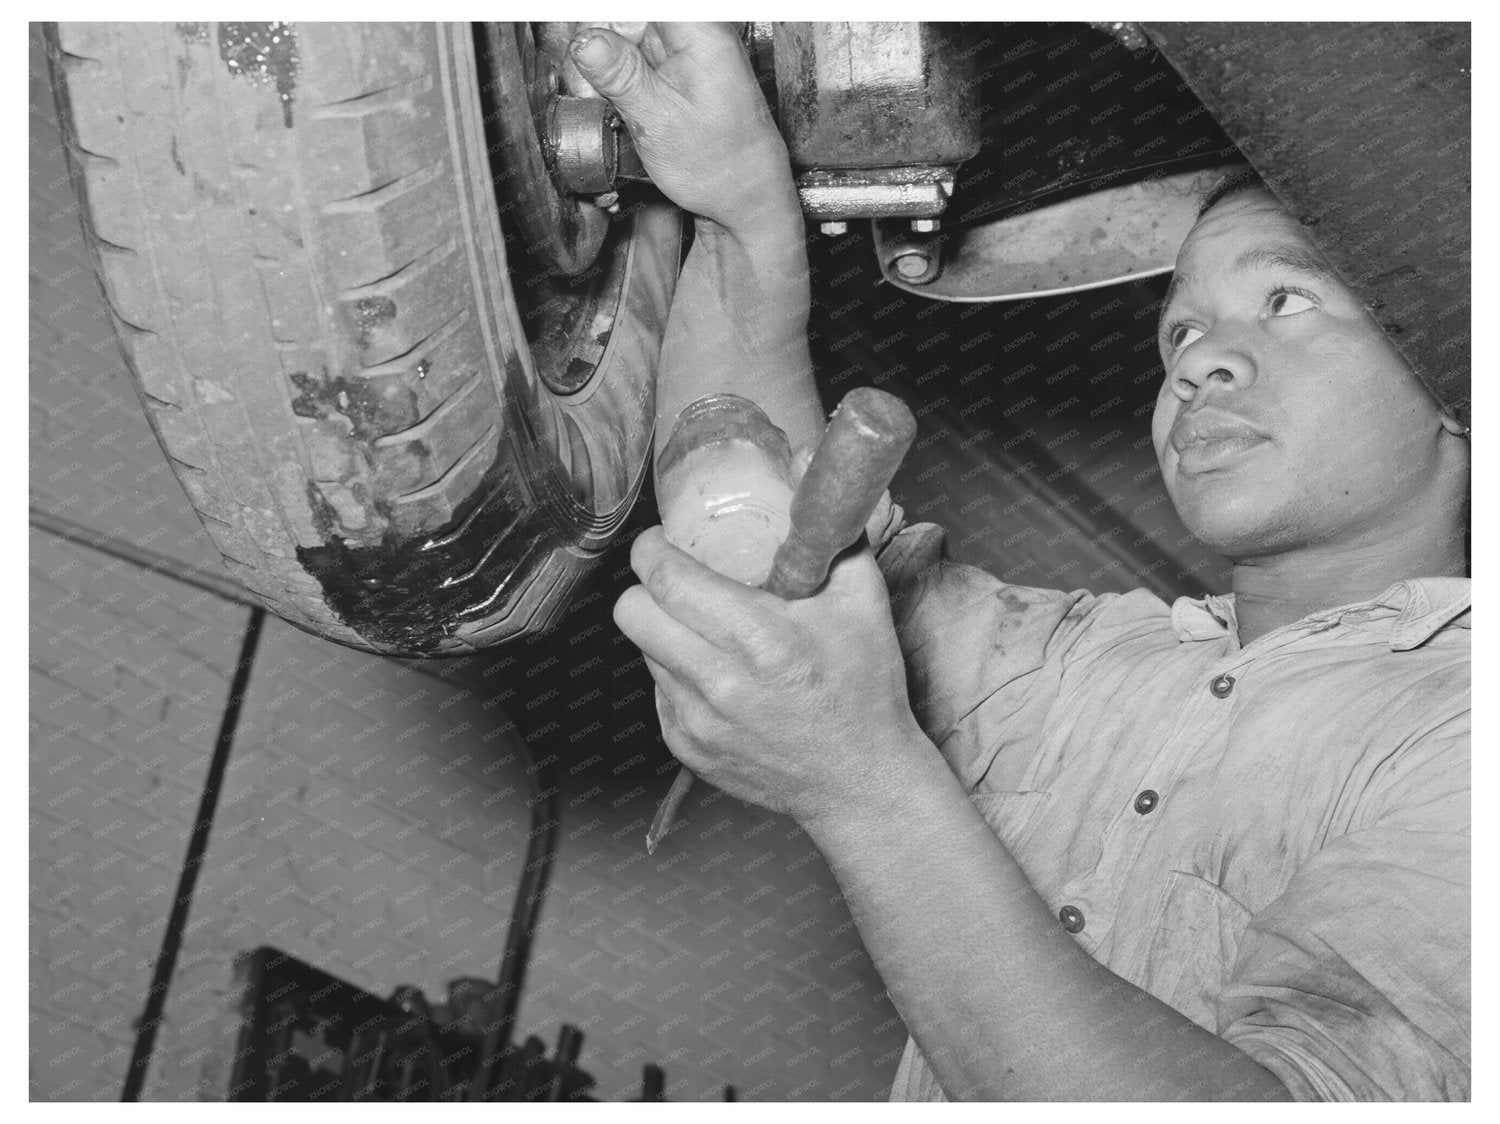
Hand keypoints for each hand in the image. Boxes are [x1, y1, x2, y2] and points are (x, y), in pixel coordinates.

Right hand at [568, 23, 798, 236]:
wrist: (746, 197)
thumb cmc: (720, 166)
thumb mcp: (658, 121)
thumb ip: (619, 74)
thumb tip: (585, 39)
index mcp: (701, 32)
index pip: (639, 4)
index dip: (604, 18)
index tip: (581, 39)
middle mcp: (697, 32)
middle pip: (628, 12)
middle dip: (597, 37)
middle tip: (586, 78)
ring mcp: (687, 48)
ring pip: (625, 29)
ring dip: (603, 60)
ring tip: (600, 95)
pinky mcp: (677, 66)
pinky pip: (635, 53)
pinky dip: (616, 73)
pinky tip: (614, 98)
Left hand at [612, 526, 925, 825]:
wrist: (861, 782)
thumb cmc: (864, 690)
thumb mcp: (863, 602)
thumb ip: (833, 535)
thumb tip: (806, 472)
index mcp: (757, 637)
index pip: (665, 578)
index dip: (652, 549)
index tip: (664, 540)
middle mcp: (717, 681)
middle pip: (630, 613)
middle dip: (647, 587)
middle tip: (674, 580)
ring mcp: (696, 721)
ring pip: (643, 652)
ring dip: (667, 632)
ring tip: (707, 630)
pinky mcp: (687, 748)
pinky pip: (658, 693)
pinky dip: (679, 676)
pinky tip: (718, 676)